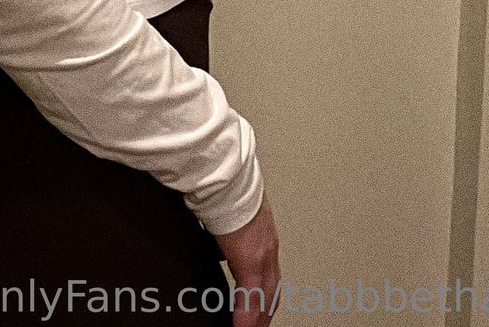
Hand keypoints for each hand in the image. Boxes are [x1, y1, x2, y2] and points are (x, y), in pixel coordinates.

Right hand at [215, 193, 281, 326]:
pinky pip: (250, 298)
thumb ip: (228, 228)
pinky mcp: (250, 261)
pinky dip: (247, 318)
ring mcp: (262, 255)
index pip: (269, 273)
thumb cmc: (225, 186)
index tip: (261, 308)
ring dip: (260, 317)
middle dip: (265, 312)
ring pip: (266, 297)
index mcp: (263, 235)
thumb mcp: (229, 211)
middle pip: (271, 290)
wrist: (226, 176)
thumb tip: (217, 236)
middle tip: (259, 326)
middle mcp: (268, 247)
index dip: (266, 294)